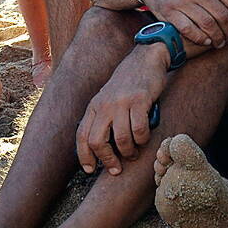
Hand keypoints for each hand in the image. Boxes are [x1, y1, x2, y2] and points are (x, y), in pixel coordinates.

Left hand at [75, 47, 168, 175]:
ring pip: (120, 140)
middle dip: (107, 160)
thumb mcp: (108, 98)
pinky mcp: (140, 101)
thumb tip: (101, 147)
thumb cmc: (128, 83)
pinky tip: (145, 137)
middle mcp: (104, 105)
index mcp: (94, 106)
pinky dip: (142, 139)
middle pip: (97, 141)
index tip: (90, 169)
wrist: (146, 58)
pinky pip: (139, 130)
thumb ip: (103, 118)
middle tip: (116, 169)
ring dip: (129, 152)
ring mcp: (121, 103)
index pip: (82, 136)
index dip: (84, 156)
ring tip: (134, 153)